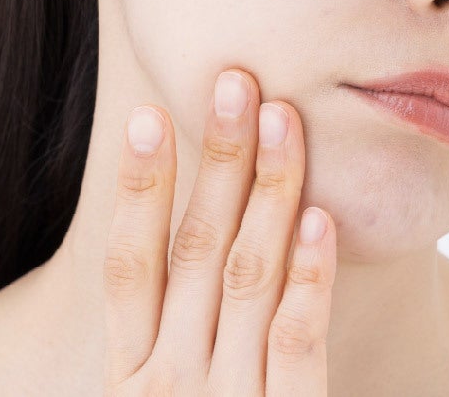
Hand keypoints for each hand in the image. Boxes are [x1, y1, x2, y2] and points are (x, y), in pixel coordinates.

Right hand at [103, 69, 337, 395]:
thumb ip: (171, 334)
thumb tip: (199, 229)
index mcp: (131, 370)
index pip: (127, 264)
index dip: (137, 187)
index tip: (147, 115)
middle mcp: (169, 382)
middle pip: (193, 250)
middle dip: (216, 159)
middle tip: (235, 82)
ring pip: (248, 277)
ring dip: (268, 189)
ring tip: (283, 118)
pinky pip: (297, 342)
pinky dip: (308, 277)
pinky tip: (320, 219)